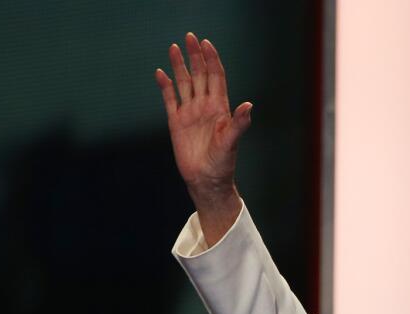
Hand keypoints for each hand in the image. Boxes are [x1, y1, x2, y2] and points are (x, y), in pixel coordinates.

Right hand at [155, 33, 250, 210]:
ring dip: (179, 66)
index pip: (216, 78)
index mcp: (220, 108)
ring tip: (173, 47)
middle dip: (195, 56)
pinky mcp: (176, 122)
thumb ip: (239, 123)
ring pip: (184, 83)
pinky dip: (165, 86)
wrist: (206, 180)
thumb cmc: (222, 163)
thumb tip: (249, 105)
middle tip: (189, 37)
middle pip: (199, 75)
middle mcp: (205, 107)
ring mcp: (190, 113)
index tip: (206, 44)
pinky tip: (161, 73)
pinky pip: (170, 99)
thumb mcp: (231, 142)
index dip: (212, 60)